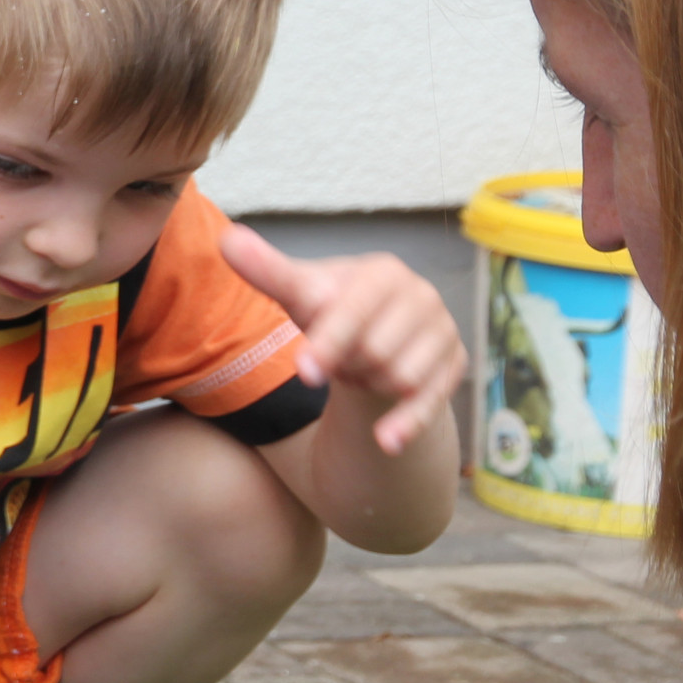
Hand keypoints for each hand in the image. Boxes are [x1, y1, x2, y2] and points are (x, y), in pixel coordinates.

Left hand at [221, 224, 466, 455]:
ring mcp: (443, 331)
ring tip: (361, 369)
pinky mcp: (453, 366)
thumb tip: (228, 240)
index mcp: (383, 273)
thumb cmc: (330, 313)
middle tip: (339, 360)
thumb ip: (266, 271)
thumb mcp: (299, 295)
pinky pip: (431, 401)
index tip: (304, 372)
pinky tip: (385, 441)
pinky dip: (407, 423)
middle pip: (377, 350)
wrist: (368, 341)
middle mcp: (422, 296)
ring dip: (369, 385)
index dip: (329, 342)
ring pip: (400, 377)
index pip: (355, 310)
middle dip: (347, 364)